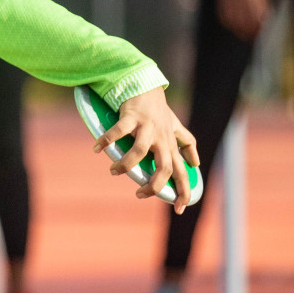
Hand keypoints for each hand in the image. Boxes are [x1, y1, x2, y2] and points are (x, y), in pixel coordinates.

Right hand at [95, 86, 199, 214]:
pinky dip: (107, 141)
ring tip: (114, 171)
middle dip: (152, 185)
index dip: (183, 191)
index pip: (182, 172)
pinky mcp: (131, 116)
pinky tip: (97, 148)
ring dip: (125, 165)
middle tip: (139, 194)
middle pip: (164, 167)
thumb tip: (196, 163)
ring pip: (139, 151)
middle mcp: (161, 138)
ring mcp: (147, 127)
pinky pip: (118, 131)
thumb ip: (186, 144)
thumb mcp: (175, 126)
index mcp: (170, 144)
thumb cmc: (159, 108)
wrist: (145, 83)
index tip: (179, 209)